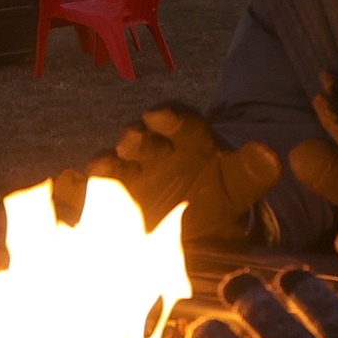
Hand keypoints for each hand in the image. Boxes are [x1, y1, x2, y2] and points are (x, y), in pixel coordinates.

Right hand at [79, 106, 283, 241]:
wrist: (200, 222)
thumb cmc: (220, 191)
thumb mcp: (242, 183)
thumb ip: (255, 170)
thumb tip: (270, 155)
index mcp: (186, 138)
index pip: (178, 119)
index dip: (168, 116)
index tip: (159, 115)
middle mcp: (153, 151)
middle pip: (140, 138)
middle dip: (135, 138)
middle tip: (131, 142)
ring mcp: (129, 177)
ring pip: (111, 165)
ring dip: (105, 166)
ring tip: (99, 171)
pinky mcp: (110, 203)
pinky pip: (87, 194)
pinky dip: (73, 192)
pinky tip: (66, 191)